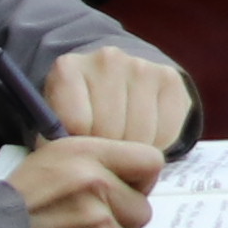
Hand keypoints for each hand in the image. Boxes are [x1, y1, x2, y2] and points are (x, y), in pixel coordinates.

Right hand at [16, 135, 164, 227]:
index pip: (151, 162)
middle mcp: (96, 186)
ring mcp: (97, 226)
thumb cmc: (17, 203)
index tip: (123, 191)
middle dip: (122, 220)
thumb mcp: (53, 161)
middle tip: (88, 223)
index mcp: (87, 155)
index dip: (139, 181)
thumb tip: (137, 178)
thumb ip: (98, 163)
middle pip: (143, 209)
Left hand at [42, 44, 192, 148]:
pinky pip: (167, 132)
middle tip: (105, 151)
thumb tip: (78, 168)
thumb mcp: (56, 122)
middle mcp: (106, 60)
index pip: (75, 125)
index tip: (79, 150)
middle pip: (109, 130)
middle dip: (107, 152)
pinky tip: (146, 136)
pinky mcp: (170, 77)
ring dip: (133, 151)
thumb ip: (58, 141)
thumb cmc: (80, 110)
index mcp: (68, 69)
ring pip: (140, 135)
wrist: (113, 77)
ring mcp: (141, 66)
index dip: (78, 147)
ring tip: (124, 145)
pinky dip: (158, 145)